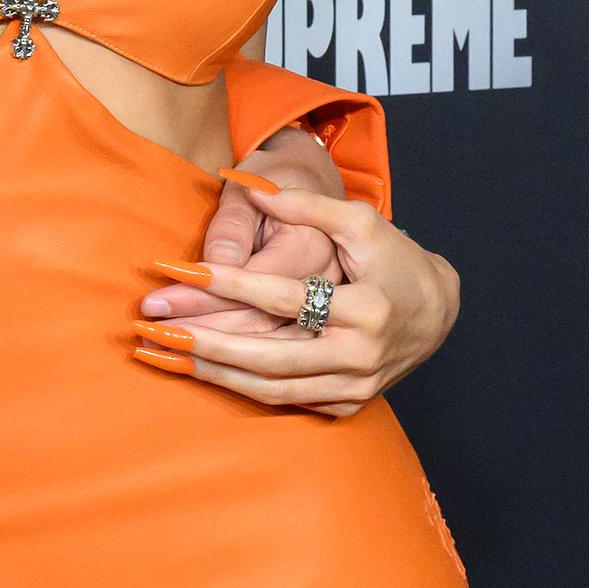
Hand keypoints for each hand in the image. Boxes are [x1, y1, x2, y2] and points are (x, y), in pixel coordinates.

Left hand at [134, 175, 459, 415]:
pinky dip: (239, 388)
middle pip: (268, 356)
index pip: (283, 297)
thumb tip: (247, 184)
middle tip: (151, 327)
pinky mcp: (346, 403)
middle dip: (204, 342)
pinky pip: (283, 400)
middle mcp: (361, 357)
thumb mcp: (360, 222)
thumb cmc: (394, 258)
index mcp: (367, 310)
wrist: (438, 311)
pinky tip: (199, 371)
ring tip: (160, 354)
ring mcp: (354, 387)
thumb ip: (305, 205)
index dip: (226, 283)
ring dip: (211, 372)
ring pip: (270, 387)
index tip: (176, 270)